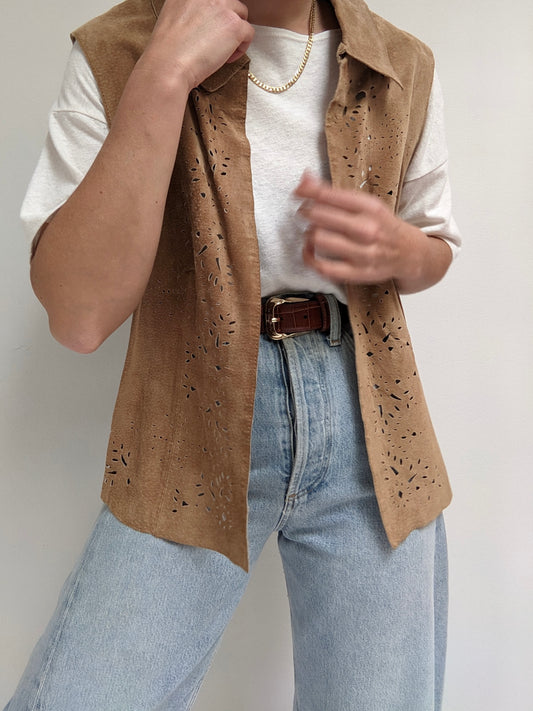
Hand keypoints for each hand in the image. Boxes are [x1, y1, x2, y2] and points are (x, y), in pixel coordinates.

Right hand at [145, 0, 253, 90]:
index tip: (212, 29)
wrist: (168, 64)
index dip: (216, 14)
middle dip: (227, 22)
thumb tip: (204, 19)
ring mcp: (223, 7)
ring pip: (242, 15)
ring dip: (235, 33)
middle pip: (230, 3)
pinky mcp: (234, 25)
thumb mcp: (172, 15)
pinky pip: (249, 33)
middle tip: (217, 41)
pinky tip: (226, 58)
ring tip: (222, 51)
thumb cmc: (167, 50)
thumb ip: (190, 10)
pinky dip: (241, 48)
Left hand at [294, 173, 451, 292]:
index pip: (329, 195)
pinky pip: (322, 267)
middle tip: (305, 213)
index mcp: (370, 207)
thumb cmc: (383, 227)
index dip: (307, 192)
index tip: (298, 193)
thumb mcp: (367, 204)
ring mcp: (362, 253)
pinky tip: (309, 251)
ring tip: (311, 232)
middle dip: (306, 212)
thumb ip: (334, 193)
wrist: (410, 254)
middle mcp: (367, 229)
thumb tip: (304, 177)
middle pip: (319, 216)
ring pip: (318, 239)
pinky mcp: (357, 273)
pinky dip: (309, 258)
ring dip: (308, 234)